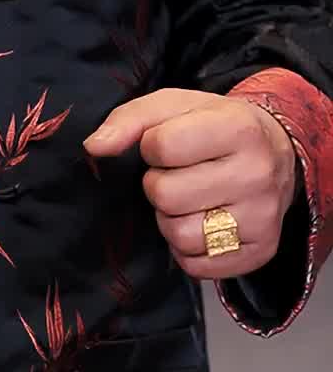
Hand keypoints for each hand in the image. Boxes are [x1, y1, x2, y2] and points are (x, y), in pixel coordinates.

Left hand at [84, 87, 298, 279]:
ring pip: (180, 235)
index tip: (167, 144)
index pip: (162, 146)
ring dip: (171, 218)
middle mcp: (257, 175)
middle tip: (178, 174)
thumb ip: (129, 119)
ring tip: (189, 199)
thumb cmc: (215, 126)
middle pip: (166, 195)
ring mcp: (263, 218)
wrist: (278, 153)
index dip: (151, 146)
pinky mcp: (260, 252)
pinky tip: (201, 222)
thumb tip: (94, 147)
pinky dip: (187, 248)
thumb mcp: (175, 106)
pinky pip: (196, 265)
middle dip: (159, 185)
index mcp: (238, 128)